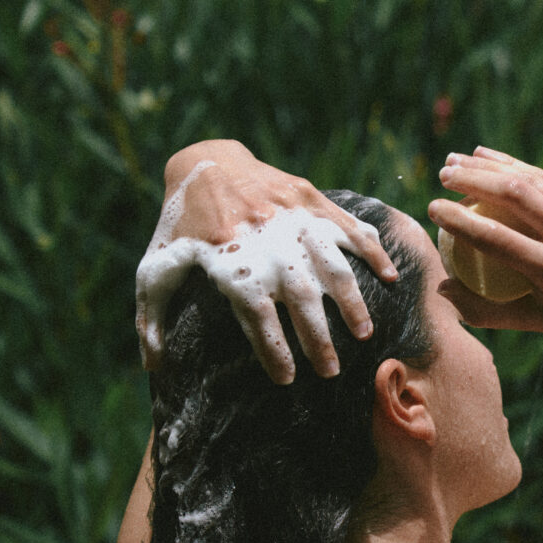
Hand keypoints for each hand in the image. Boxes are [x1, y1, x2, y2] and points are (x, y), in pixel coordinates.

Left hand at [136, 141, 397, 382]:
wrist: (205, 163)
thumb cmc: (180, 226)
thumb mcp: (155, 269)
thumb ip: (151, 319)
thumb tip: (153, 368)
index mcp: (228, 260)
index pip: (256, 315)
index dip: (273, 350)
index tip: (286, 379)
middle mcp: (264, 240)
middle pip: (300, 297)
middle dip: (318, 338)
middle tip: (329, 371)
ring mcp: (292, 217)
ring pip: (332, 264)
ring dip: (351, 302)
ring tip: (363, 333)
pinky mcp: (310, 199)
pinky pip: (350, 227)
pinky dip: (373, 251)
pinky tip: (391, 276)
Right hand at [427, 147, 542, 350]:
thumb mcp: (540, 323)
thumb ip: (488, 311)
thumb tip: (442, 291)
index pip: (496, 239)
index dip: (459, 221)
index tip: (433, 210)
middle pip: (513, 196)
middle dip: (472, 180)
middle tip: (441, 176)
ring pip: (530, 180)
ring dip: (490, 166)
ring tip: (456, 160)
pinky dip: (516, 167)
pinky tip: (491, 159)